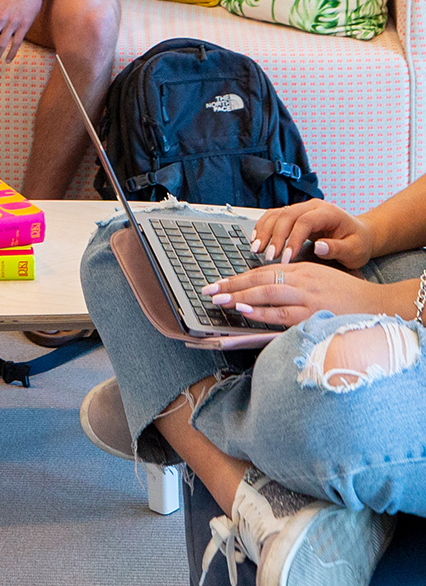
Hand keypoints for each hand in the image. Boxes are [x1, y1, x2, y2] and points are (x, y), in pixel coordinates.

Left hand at [200, 260, 378, 326]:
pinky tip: (247, 312)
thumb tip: (263, 290)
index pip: (263, 271)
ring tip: (220, 300)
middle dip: (232, 285)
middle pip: (260, 279)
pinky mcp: (314, 315)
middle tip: (209, 290)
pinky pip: (284, 313)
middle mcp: (302, 280)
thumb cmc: (345, 296)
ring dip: (241, 298)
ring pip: (268, 294)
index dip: (238, 277)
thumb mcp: (317, 279)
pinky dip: (263, 312)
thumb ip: (293, 282)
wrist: (376, 305)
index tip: (218, 282)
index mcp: (301, 270)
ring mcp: (308, 298)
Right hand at [250, 200, 374, 269]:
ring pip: (277, 214)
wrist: (359, 234)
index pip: (304, 221)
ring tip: (256, 250)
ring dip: (265, 231)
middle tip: (268, 257)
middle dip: (275, 237)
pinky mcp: (294, 216)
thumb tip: (318, 247)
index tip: (286, 258)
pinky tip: (257, 240)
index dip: (293, 239)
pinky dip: (263, 227)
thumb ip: (338, 248)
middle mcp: (312, 207)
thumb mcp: (355, 250)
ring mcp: (301, 209)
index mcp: (328, 212)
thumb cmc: (358, 243)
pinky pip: (274, 217)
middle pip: (286, 216)